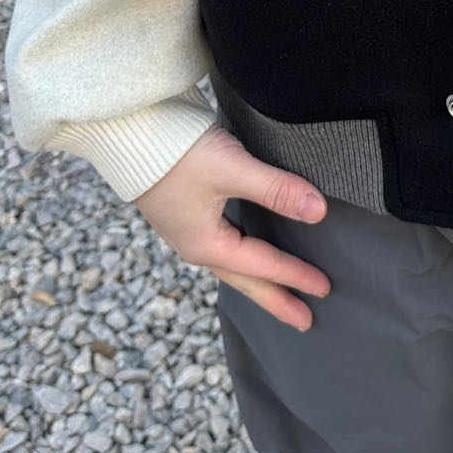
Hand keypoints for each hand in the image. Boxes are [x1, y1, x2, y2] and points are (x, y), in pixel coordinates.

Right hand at [134, 123, 330, 328]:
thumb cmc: (177, 151)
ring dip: (258, 281)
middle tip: (304, 321)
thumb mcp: (231, 169)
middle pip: (244, 280)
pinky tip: (246, 251)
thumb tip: (318, 211)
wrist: (128, 131)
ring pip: (231, 265)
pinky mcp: (182, 213)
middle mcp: (195, 245)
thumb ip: (276, 190)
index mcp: (207, 244)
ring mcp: (186, 231)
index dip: (295, 275)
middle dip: (275, 299)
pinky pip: (220, 248)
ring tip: (279, 293)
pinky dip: (241, 258)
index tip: (324, 288)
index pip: (262, 265)